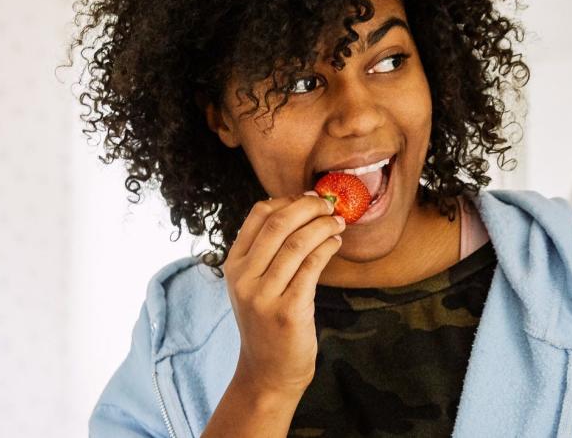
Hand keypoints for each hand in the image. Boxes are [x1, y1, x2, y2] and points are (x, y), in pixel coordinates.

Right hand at [222, 193, 344, 397]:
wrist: (267, 372)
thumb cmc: (266, 323)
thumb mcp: (253, 285)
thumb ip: (266, 253)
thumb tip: (299, 210)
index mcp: (233, 265)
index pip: (258, 215)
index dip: (288, 200)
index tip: (310, 199)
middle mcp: (244, 277)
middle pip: (279, 224)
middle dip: (310, 209)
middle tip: (330, 206)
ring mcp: (264, 295)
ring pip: (298, 243)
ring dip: (323, 227)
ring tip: (338, 223)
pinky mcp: (288, 311)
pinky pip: (312, 267)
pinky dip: (327, 248)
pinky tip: (335, 244)